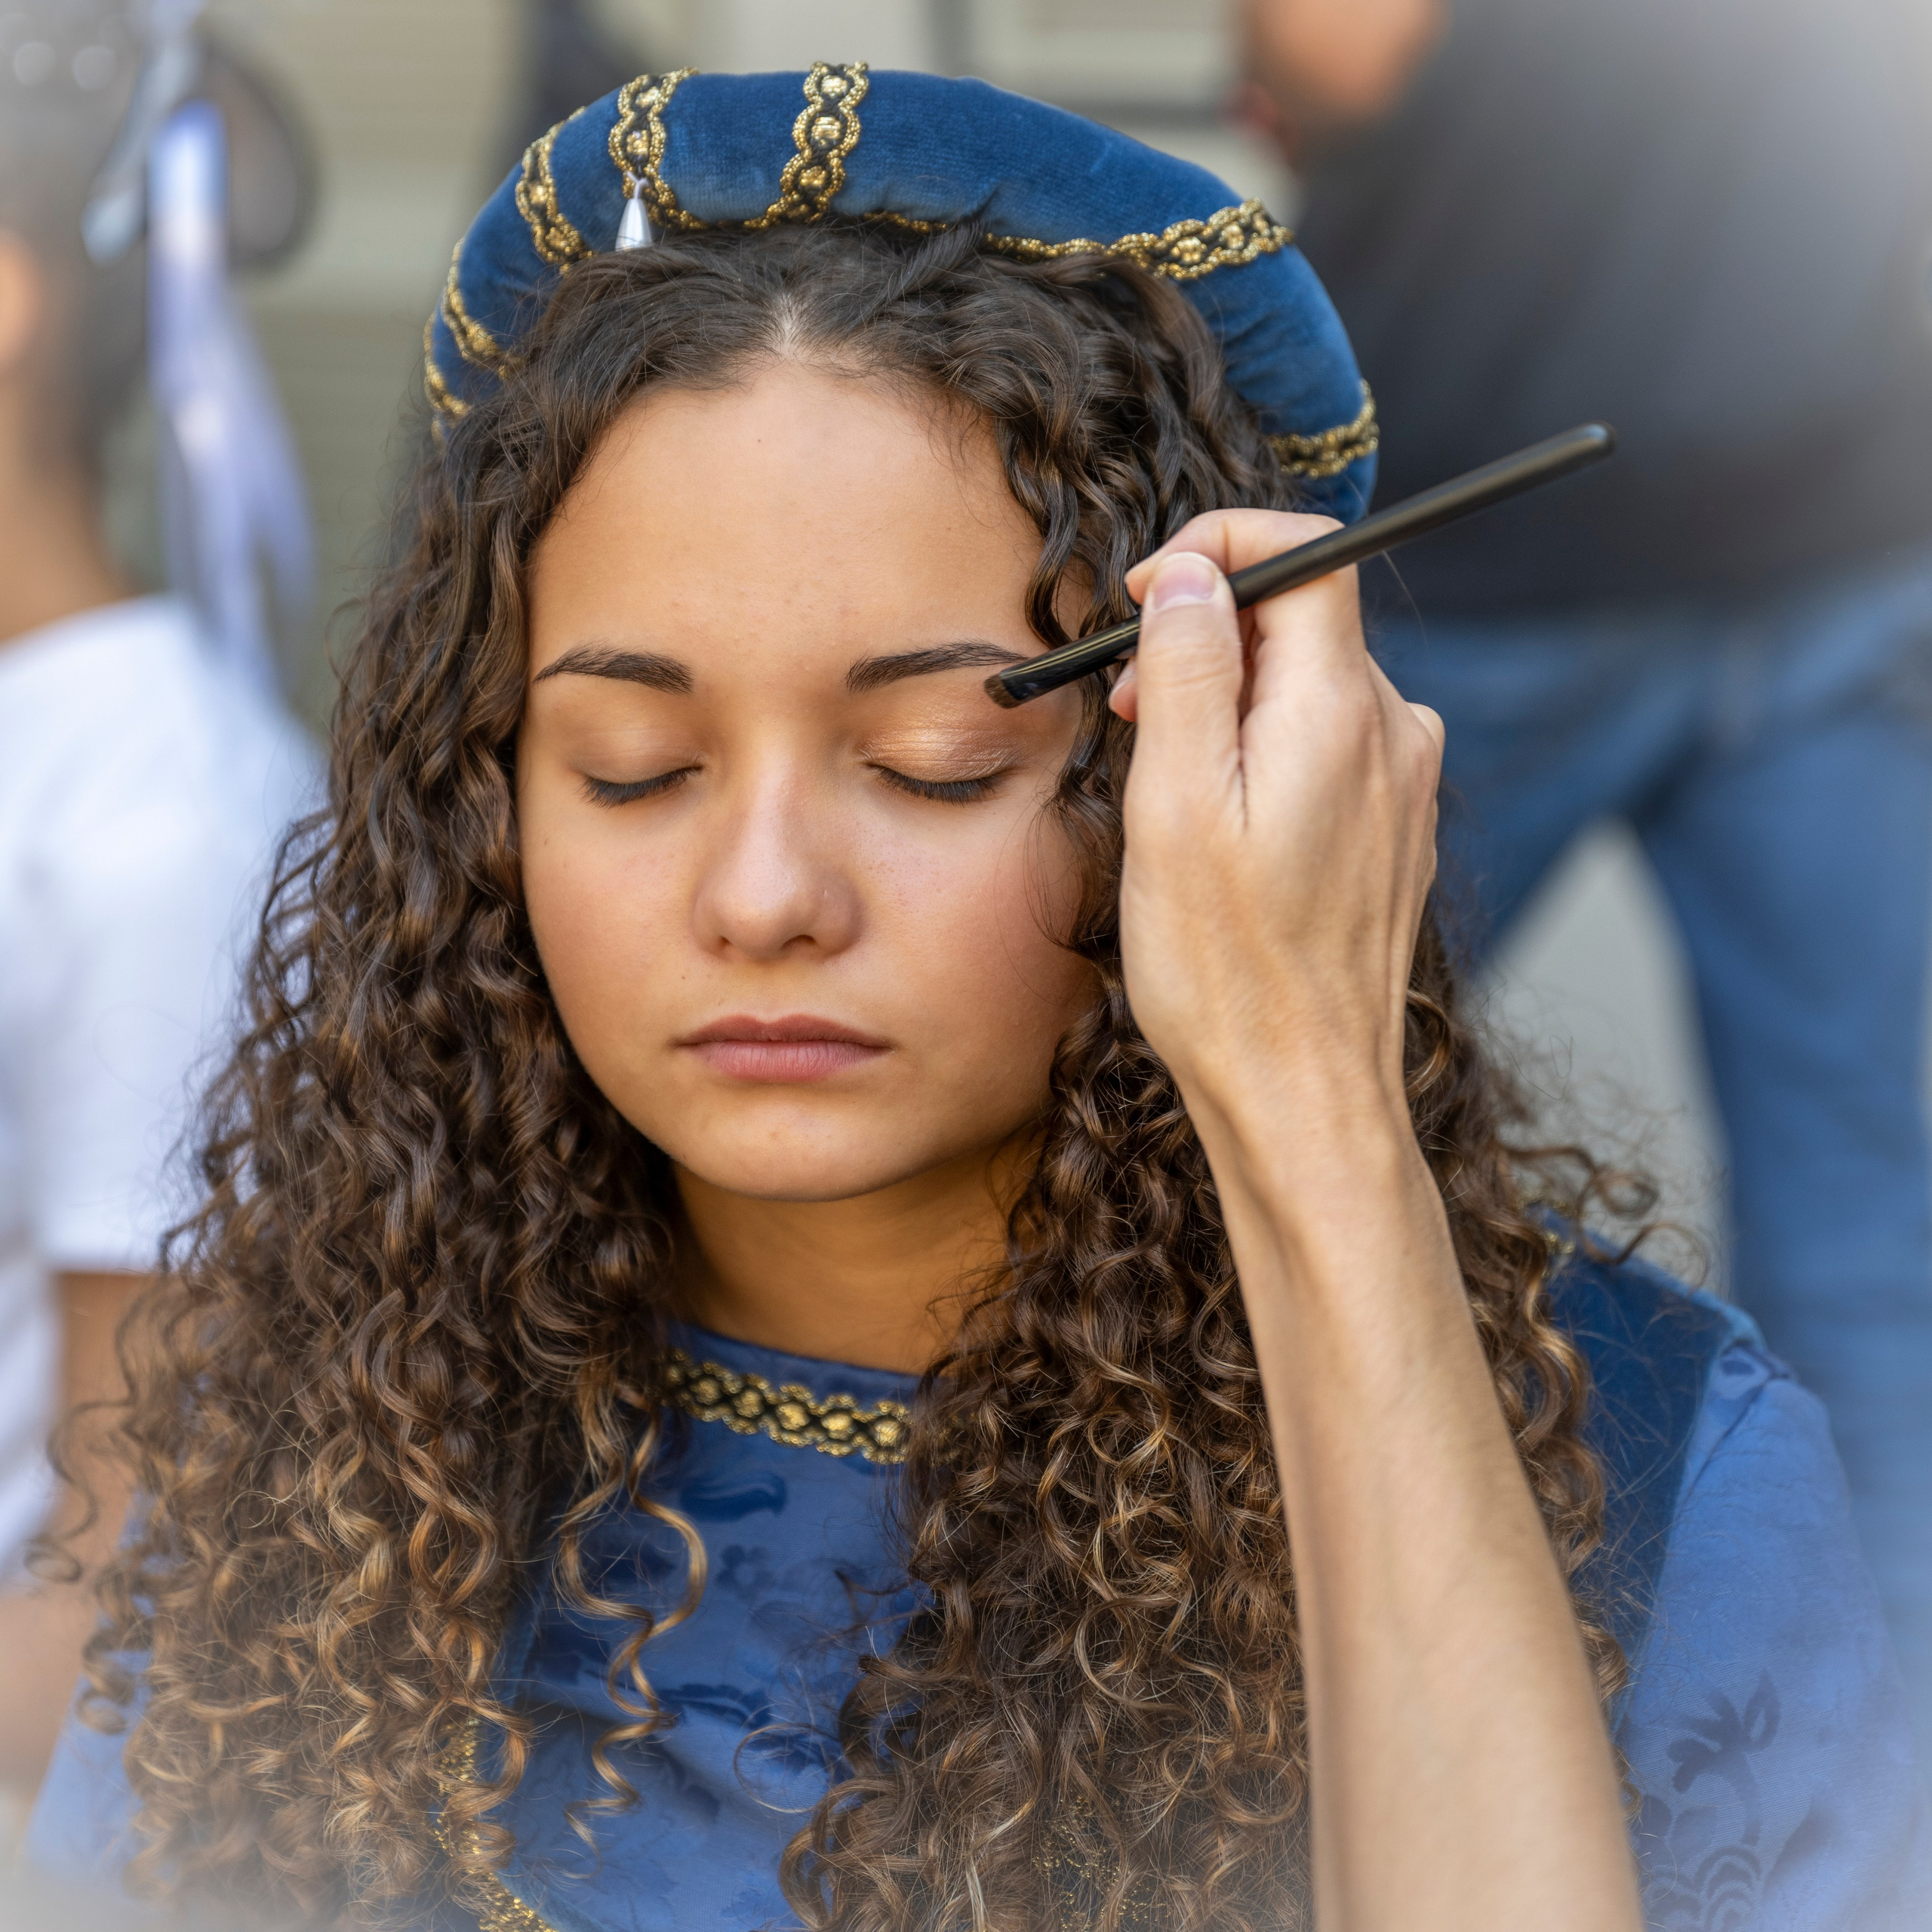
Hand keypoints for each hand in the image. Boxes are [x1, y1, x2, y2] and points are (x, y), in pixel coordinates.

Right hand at [1110, 512, 1443, 1167]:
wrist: (1304, 1091)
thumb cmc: (1227, 969)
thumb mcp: (1173, 807)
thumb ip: (1184, 671)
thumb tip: (1191, 574)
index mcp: (1339, 714)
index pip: (1312, 552)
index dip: (1221, 546)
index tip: (1148, 592)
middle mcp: (1394, 733)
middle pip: (1302, 618)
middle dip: (1206, 633)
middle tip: (1127, 702)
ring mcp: (1404, 783)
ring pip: (1307, 683)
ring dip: (1228, 697)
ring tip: (1164, 776)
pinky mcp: (1395, 827)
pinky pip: (1325, 742)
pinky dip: (1263, 747)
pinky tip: (1220, 822)